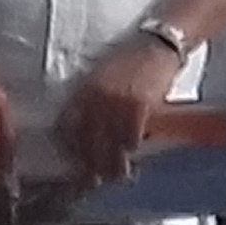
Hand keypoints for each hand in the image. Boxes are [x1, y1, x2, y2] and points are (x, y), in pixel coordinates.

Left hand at [53, 38, 178, 186]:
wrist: (157, 43)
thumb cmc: (130, 60)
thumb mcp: (101, 75)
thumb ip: (90, 99)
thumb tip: (82, 131)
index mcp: (84, 88)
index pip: (68, 125)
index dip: (69, 149)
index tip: (73, 164)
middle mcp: (97, 96)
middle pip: (88, 140)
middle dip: (90, 165)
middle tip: (93, 181)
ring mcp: (118, 102)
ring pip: (111, 144)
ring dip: (113, 164)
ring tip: (116, 175)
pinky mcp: (140, 105)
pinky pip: (132, 136)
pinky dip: (132, 147)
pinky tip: (133, 153)